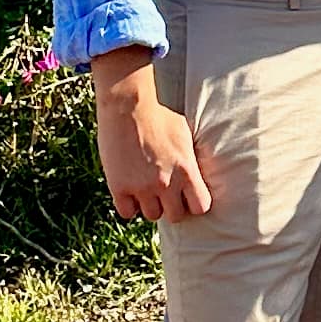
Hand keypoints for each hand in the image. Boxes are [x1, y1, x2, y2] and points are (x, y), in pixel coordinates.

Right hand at [92, 58, 215, 222]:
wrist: (127, 105)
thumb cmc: (159, 115)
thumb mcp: (185, 135)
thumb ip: (191, 160)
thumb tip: (200, 176)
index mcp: (186, 170)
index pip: (201, 207)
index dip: (194, 204)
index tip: (188, 197)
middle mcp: (166, 183)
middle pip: (175, 216)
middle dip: (172, 206)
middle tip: (165, 192)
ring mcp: (141, 187)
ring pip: (152, 215)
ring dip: (150, 204)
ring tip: (147, 187)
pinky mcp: (119, 187)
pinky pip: (128, 212)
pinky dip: (129, 205)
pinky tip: (130, 190)